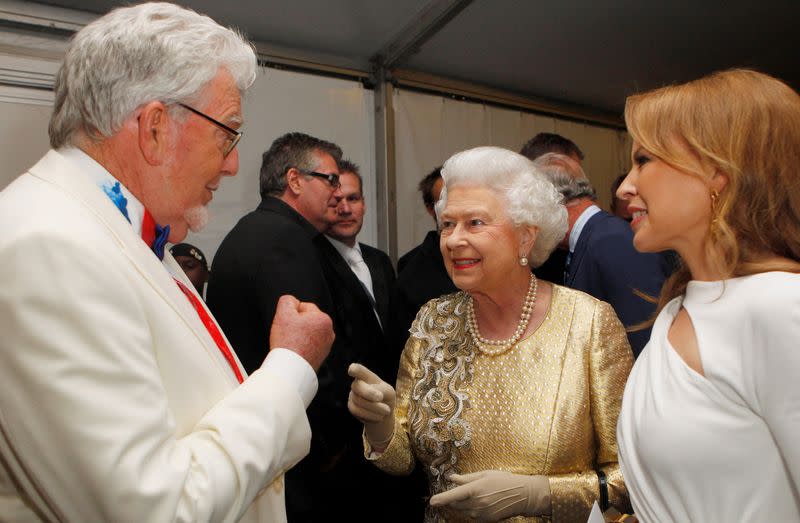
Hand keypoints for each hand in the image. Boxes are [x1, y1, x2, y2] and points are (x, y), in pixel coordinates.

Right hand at [269, 295, 332, 371]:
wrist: (290, 368)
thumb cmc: (288, 343)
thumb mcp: (283, 313)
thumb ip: (287, 300)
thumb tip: (291, 301)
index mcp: (324, 319)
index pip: (304, 307)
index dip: (291, 314)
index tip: (287, 323)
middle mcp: (329, 332)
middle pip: (306, 321)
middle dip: (296, 325)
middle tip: (288, 334)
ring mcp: (326, 345)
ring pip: (307, 334)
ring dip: (298, 336)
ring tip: (291, 343)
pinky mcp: (321, 356)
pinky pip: (308, 346)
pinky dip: (301, 347)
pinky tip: (295, 351)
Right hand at [347, 363, 395, 448]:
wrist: (382, 413)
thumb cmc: (386, 397)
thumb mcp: (388, 392)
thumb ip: (382, 390)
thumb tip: (374, 397)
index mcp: (366, 376)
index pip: (357, 369)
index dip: (354, 369)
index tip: (352, 370)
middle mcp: (357, 383)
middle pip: (358, 386)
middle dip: (369, 393)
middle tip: (381, 397)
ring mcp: (352, 395)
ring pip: (359, 401)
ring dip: (375, 407)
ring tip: (387, 410)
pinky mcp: (351, 406)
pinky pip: (358, 411)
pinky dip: (371, 414)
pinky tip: (380, 416)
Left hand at [429, 470, 550, 521]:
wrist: (522, 496)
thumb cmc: (503, 481)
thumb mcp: (485, 474)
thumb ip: (467, 478)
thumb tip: (452, 478)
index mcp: (475, 489)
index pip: (454, 495)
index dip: (442, 499)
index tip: (432, 501)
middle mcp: (477, 503)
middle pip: (455, 504)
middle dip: (452, 498)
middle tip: (457, 491)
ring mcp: (481, 513)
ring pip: (462, 510)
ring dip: (461, 504)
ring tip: (474, 494)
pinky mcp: (486, 520)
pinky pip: (471, 515)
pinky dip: (470, 509)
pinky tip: (480, 502)